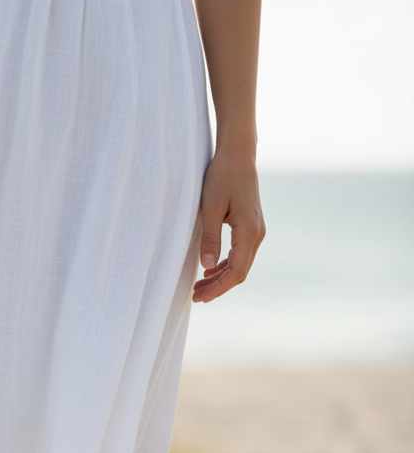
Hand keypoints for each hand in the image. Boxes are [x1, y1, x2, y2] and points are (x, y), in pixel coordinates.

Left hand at [193, 149, 264, 302]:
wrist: (238, 155)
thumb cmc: (222, 177)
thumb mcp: (210, 208)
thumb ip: (210, 238)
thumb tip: (206, 267)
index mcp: (249, 231)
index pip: (236, 272)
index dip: (218, 288)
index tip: (200, 297)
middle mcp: (257, 234)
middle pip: (240, 272)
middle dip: (218, 287)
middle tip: (196, 297)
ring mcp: (256, 230)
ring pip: (240, 264)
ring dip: (220, 277)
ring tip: (199, 287)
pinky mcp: (251, 226)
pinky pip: (240, 253)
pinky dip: (225, 265)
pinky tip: (209, 270)